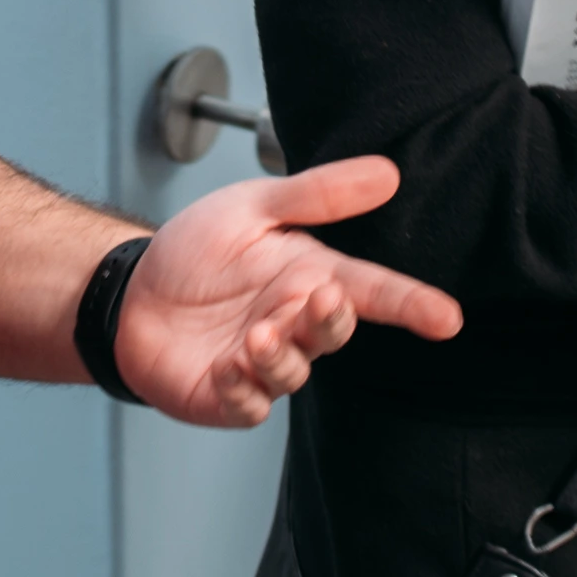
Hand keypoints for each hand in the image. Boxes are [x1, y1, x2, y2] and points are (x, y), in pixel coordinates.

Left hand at [117, 157, 466, 426]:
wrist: (129, 292)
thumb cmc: (195, 252)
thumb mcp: (253, 207)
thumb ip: (317, 194)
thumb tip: (386, 173)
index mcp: (308, 277)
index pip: (372, 290)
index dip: (412, 304)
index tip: (446, 318)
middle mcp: (293, 322)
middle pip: (333, 332)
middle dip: (332, 322)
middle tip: (320, 301)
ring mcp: (263, 363)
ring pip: (292, 372)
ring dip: (280, 356)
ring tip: (254, 337)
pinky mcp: (228, 395)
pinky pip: (246, 403)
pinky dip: (240, 390)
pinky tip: (224, 367)